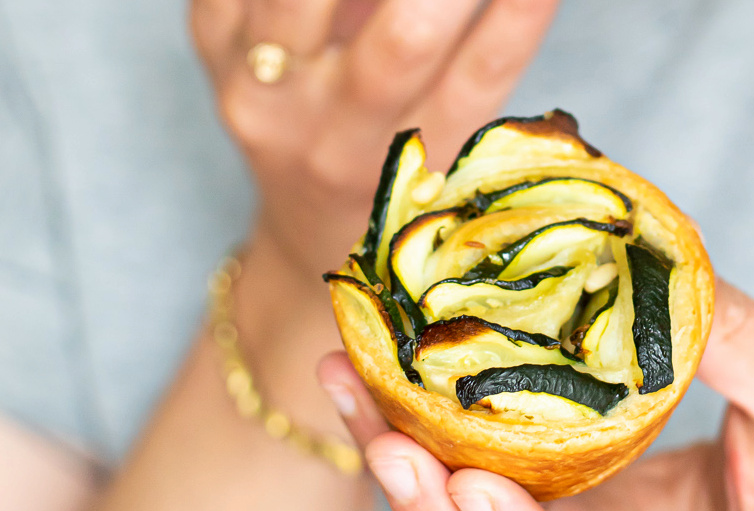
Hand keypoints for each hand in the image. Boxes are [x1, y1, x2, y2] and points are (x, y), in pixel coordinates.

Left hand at [190, 0, 560, 277]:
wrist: (304, 218)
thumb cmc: (395, 165)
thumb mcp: (445, 136)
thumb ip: (475, 57)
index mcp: (408, 169)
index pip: (478, 81)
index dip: (516, 17)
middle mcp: (331, 142)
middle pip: (402, 42)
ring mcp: (262, 94)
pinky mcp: (208, 42)